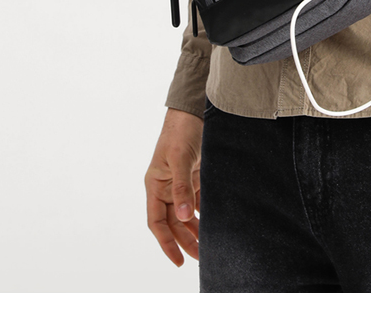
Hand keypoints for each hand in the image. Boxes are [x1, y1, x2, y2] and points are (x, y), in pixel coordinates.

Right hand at [145, 108, 203, 266]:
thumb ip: (182, 187)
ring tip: (209, 248)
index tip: (178, 260)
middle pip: (173, 222)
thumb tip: (184, 216)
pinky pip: (198, 201)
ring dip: (196, 230)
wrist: (194, 110)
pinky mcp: (195, 177)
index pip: (156, 221)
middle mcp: (166, 187)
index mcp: (155, 184)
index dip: (166, 242)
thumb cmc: (180, 131)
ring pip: (186, 214)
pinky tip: (214, 225)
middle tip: (201, 257)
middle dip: (185, 241)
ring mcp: (181, 183)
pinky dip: (205, 214)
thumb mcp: (179, 158)